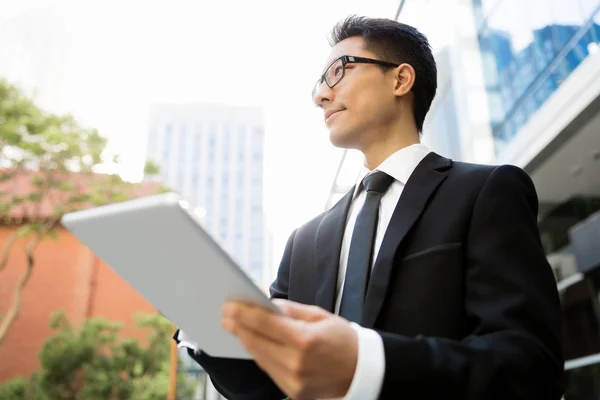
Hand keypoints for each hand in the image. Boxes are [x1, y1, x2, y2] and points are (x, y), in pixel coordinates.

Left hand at [221, 299, 357, 399]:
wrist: (362, 371)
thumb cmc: (343, 339)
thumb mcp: (320, 316)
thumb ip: (291, 311)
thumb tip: (267, 304)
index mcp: (305, 340)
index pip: (265, 324)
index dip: (244, 314)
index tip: (229, 306)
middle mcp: (296, 363)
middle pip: (257, 342)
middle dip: (239, 327)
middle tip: (225, 315)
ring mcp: (293, 381)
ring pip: (260, 357)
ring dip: (245, 341)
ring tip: (235, 327)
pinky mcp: (293, 392)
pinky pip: (269, 370)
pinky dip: (259, 354)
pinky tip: (252, 343)